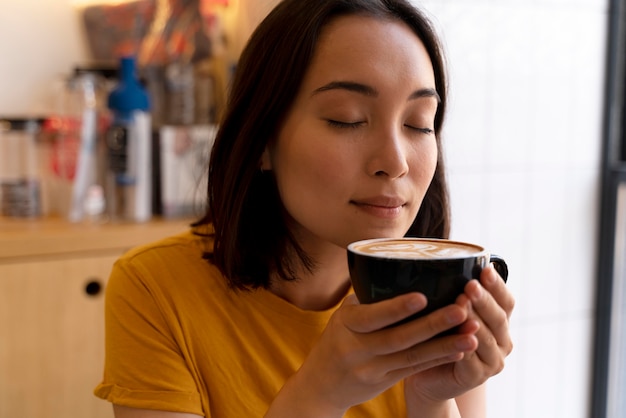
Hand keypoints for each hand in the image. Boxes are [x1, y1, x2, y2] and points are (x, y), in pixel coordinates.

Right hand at [266, 291, 480, 416]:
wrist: (322, 384)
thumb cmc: (338, 339)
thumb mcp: (344, 315)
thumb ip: (369, 298)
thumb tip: (402, 267)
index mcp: (346, 323)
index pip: (371, 316)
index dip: (397, 308)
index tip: (423, 296)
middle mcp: (356, 348)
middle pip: (398, 337)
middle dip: (432, 325)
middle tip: (461, 310)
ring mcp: (371, 369)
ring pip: (412, 356)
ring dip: (445, 345)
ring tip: (472, 333)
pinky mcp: (384, 382)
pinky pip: (414, 369)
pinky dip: (438, 359)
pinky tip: (460, 349)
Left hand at [404, 265, 514, 405]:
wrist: (428, 376)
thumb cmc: (438, 337)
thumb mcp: (447, 311)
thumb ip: (453, 292)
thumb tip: (442, 259)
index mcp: (499, 321)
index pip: (506, 300)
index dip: (497, 285)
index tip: (485, 268)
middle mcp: (502, 340)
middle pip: (498, 317)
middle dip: (484, 300)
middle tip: (470, 285)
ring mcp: (492, 361)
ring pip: (485, 338)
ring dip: (474, 321)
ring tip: (461, 306)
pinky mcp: (476, 377)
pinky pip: (471, 360)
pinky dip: (464, 347)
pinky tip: (458, 336)